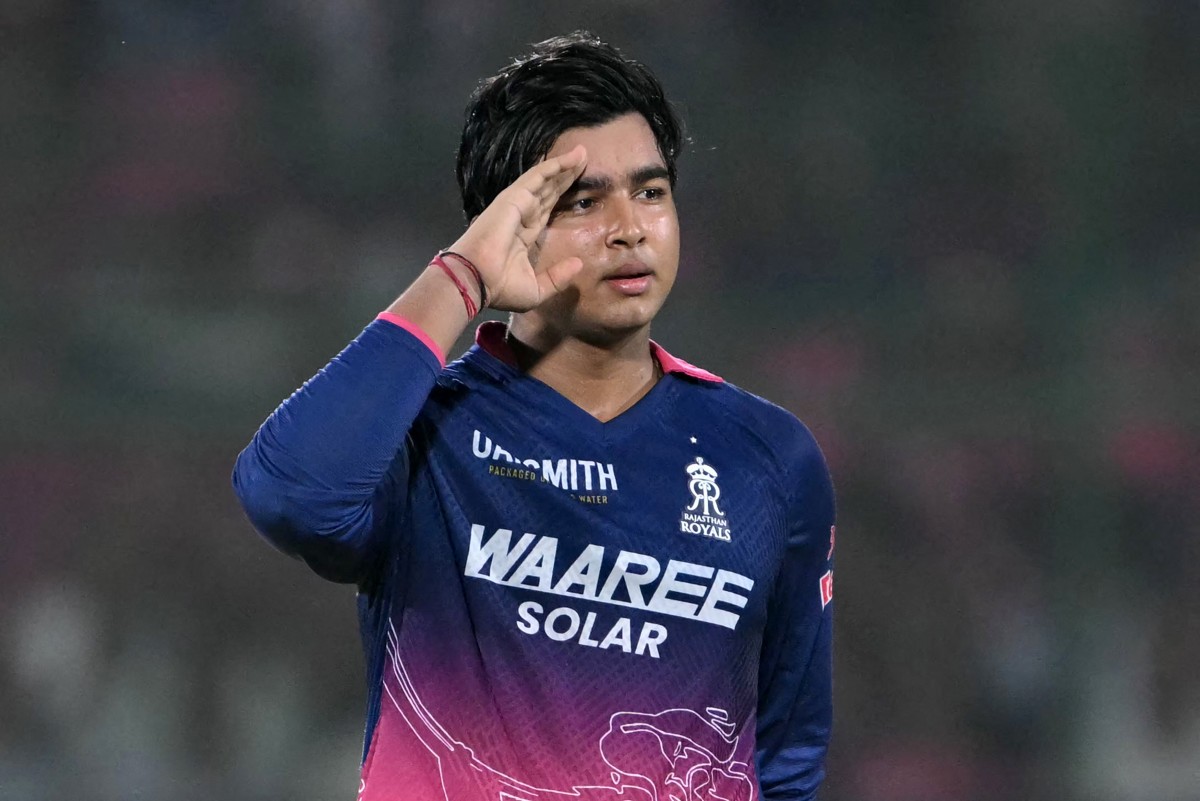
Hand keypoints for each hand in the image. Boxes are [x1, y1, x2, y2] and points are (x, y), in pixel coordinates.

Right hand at [447, 146, 587, 311]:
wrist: (477, 281)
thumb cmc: (500, 288)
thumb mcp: (537, 289)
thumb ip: (558, 277)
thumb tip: (578, 264)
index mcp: (524, 236)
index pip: (547, 209)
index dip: (561, 195)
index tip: (577, 185)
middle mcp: (521, 217)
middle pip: (548, 191)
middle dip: (564, 176)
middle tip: (583, 160)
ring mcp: (516, 205)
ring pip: (544, 180)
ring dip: (563, 166)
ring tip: (582, 153)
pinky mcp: (514, 198)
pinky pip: (538, 177)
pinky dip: (555, 166)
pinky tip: (571, 157)